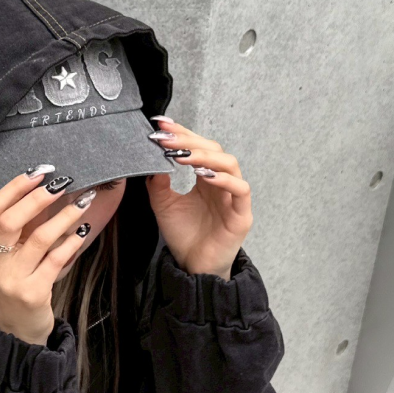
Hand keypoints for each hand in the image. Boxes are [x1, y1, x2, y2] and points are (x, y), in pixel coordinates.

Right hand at [0, 169, 98, 345]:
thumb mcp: (4, 259)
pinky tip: (83, 231)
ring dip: (64, 217)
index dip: (15, 187)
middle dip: (39, 197)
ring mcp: (10, 280)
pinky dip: (71, 242)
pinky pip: (56, 260)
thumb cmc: (14, 286)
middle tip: (63, 183)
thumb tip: (43, 191)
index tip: (39, 172)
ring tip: (83, 202)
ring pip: (38, 238)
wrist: (16, 331)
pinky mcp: (32, 293)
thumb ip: (15, 231)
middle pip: (11, 219)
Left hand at [145, 118, 252, 277]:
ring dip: (206, 156)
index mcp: (206, 178)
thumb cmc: (184, 236)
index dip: (183, 133)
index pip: (199, 147)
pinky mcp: (242, 215)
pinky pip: (240, 190)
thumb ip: (159, 182)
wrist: (192, 267)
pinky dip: (224, 180)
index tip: (161, 124)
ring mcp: (234, 198)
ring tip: (183, 155)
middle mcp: (222, 183)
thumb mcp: (163, 205)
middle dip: (190, 141)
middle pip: (214, 150)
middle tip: (167, 139)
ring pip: (230, 164)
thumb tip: (152, 157)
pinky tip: (205, 176)